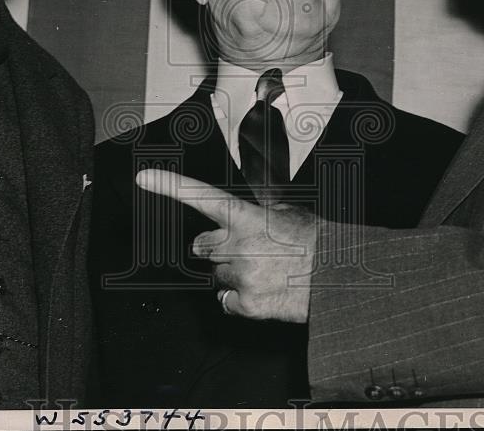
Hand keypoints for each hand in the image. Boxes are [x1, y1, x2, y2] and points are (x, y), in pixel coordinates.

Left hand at [135, 169, 316, 322]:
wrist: (339, 274)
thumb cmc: (316, 240)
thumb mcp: (287, 211)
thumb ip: (259, 207)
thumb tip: (251, 201)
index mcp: (246, 217)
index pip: (201, 197)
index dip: (170, 186)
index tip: (144, 178)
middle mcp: (237, 245)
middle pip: (202, 247)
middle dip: (215, 249)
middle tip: (240, 250)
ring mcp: (240, 276)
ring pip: (216, 277)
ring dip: (232, 274)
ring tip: (264, 272)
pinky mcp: (246, 304)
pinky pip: (226, 302)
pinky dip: (239, 300)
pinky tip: (262, 290)